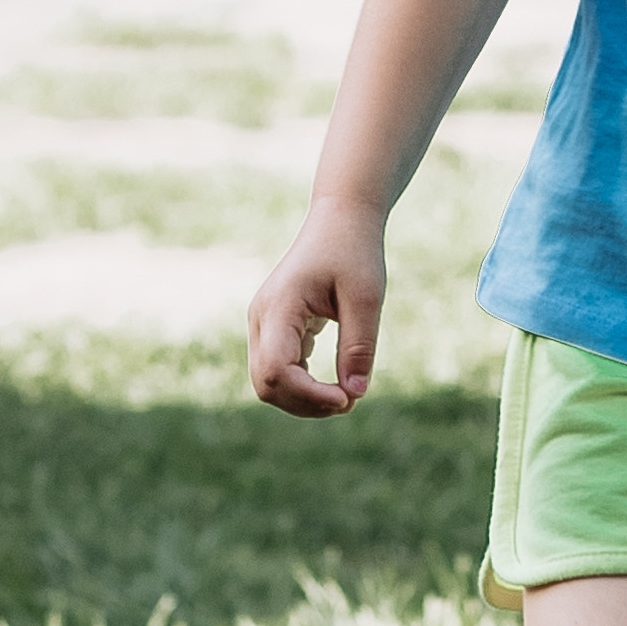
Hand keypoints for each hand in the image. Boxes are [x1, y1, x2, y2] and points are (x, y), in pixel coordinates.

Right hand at [249, 197, 385, 417]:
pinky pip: (278, 371)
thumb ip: (358, 346)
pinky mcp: (272, 329)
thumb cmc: (354, 252)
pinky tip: (335, 385)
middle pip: (266, 384)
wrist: (339, 221)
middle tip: (350, 401)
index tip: (347, 399)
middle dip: (306, 403)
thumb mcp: (366, 298)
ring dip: (304, 399)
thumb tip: (355, 395)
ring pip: (268, 383)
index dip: (309, 395)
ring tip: (346, 396)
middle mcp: (261, 319)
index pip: (276, 370)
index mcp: (279, 307)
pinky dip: (303, 386)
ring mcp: (262, 325)